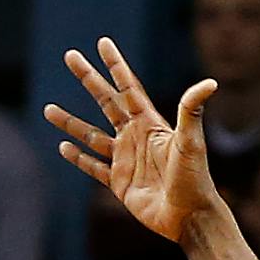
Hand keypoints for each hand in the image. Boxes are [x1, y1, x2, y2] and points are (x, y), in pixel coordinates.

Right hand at [44, 37, 221, 242]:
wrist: (188, 216)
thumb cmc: (194, 178)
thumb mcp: (191, 142)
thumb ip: (192, 111)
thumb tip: (210, 82)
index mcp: (150, 123)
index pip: (128, 88)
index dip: (116, 65)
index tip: (103, 43)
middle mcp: (135, 137)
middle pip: (106, 102)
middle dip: (88, 79)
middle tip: (70, 56)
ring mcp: (125, 159)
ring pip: (91, 135)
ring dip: (70, 122)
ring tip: (48, 110)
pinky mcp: (119, 183)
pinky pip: (94, 167)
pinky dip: (78, 158)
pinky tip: (63, 147)